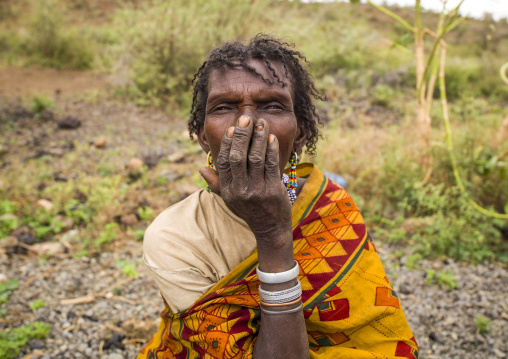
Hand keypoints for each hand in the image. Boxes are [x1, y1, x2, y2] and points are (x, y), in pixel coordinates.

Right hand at [200, 115, 291, 243]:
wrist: (270, 230)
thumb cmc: (250, 211)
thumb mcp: (230, 199)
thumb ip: (217, 183)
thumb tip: (201, 169)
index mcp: (228, 190)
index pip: (224, 162)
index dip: (226, 143)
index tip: (231, 128)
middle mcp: (240, 190)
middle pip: (238, 157)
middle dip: (241, 135)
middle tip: (245, 118)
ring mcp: (257, 190)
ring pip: (255, 158)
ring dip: (258, 138)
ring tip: (261, 123)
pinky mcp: (273, 190)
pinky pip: (271, 165)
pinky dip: (271, 149)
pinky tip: (271, 137)